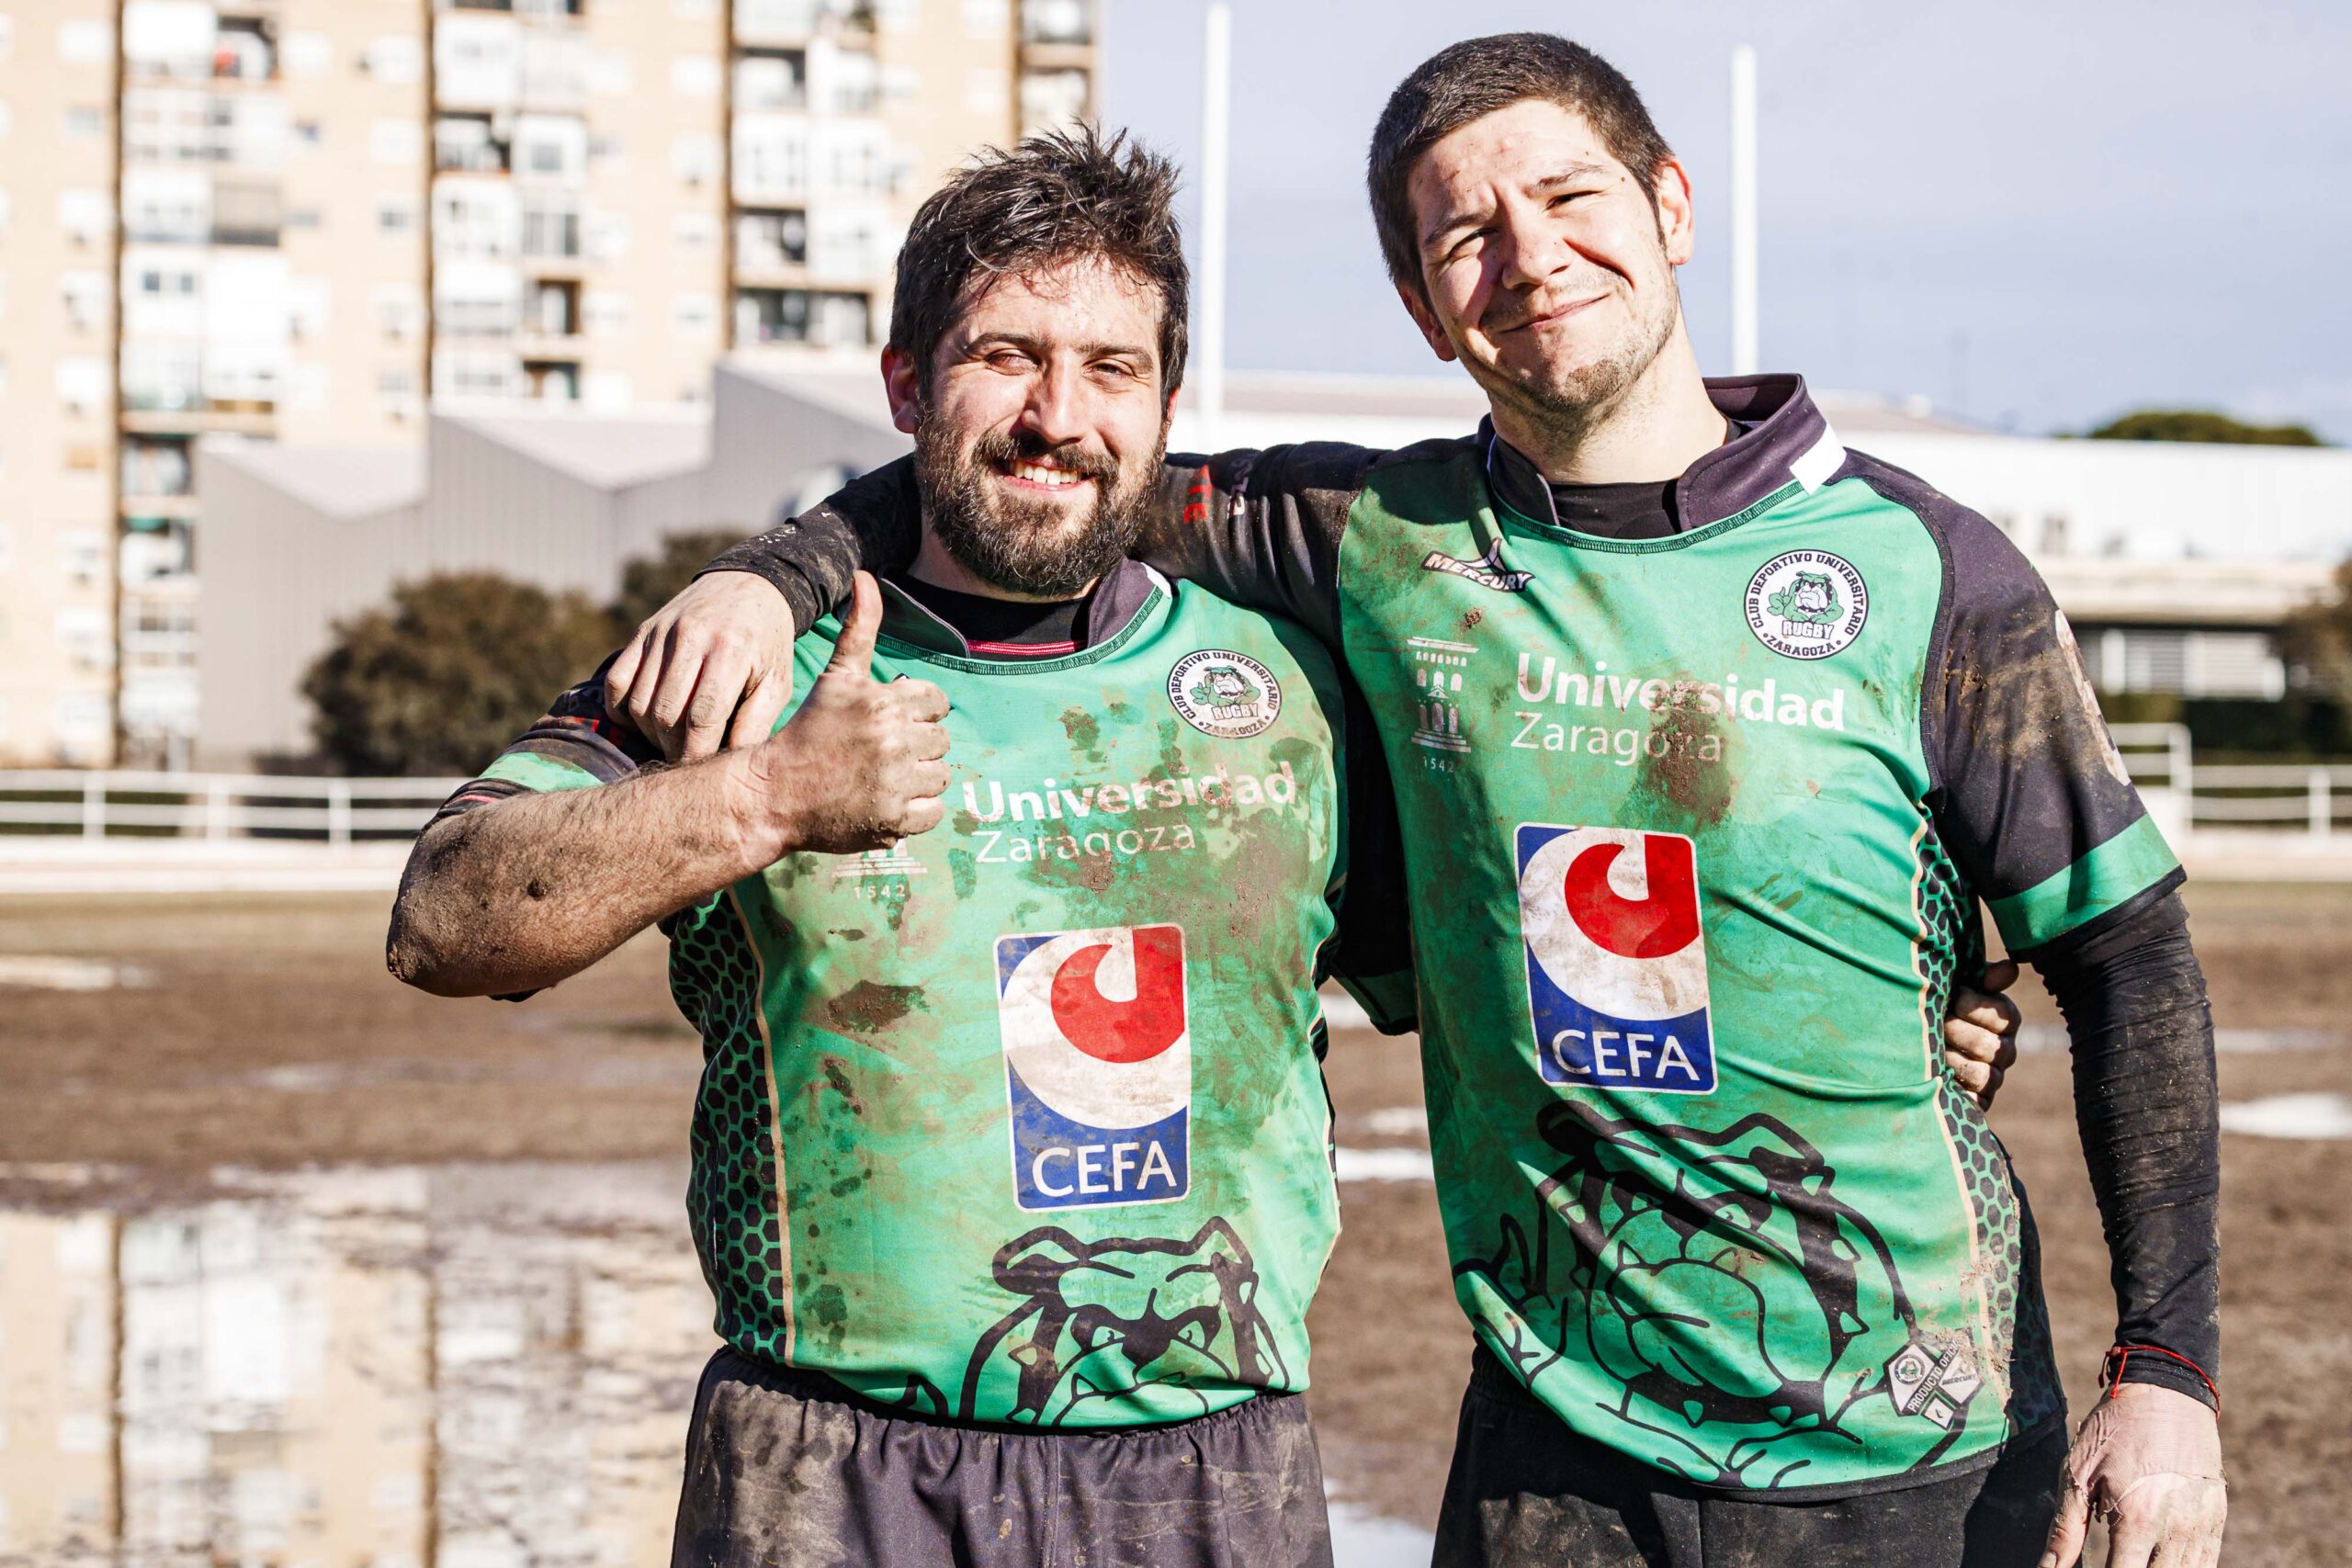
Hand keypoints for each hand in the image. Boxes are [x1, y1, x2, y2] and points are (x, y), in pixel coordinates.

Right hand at [607, 570, 801, 761]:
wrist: (748, 586)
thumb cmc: (768, 644)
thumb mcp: (778, 681)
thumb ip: (757, 723)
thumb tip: (732, 765)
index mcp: (731, 650)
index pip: (703, 717)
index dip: (697, 753)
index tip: (699, 772)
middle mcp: (691, 638)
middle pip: (666, 713)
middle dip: (673, 747)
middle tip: (685, 760)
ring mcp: (661, 633)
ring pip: (639, 702)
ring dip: (649, 733)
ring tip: (670, 742)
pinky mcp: (642, 632)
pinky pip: (617, 681)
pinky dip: (622, 711)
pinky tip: (643, 722)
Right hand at [740, 573, 949, 856]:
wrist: (774, 794)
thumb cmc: (807, 731)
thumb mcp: (836, 676)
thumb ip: (860, 627)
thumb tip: (866, 575)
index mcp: (885, 702)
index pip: (937, 703)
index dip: (917, 712)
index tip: (889, 723)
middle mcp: (894, 740)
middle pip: (941, 740)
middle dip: (916, 745)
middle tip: (880, 753)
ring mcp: (895, 783)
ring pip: (941, 775)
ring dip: (919, 777)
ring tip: (884, 776)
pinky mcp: (894, 821)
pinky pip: (935, 812)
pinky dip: (917, 810)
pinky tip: (888, 801)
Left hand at [1945, 958, 2021, 1108]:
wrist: (1907, 1044)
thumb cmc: (1935, 1006)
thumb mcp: (1955, 986)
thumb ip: (1981, 977)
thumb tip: (2010, 968)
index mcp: (2004, 1020)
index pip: (2004, 1016)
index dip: (1973, 1006)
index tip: (1953, 997)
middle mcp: (2005, 1050)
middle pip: (1989, 1045)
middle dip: (1955, 1031)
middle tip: (1937, 1024)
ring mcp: (1994, 1077)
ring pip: (1981, 1073)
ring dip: (1949, 1058)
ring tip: (1932, 1048)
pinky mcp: (1979, 1100)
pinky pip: (1973, 1097)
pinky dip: (1951, 1082)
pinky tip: (1935, 1071)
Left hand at [2041, 1382, 2224, 1567]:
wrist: (2167, 1393)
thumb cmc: (2115, 1431)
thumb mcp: (2079, 1473)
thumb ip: (2066, 1529)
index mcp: (2138, 1520)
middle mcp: (2176, 1530)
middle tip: (2114, 1559)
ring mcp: (2202, 1527)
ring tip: (2132, 1557)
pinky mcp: (2217, 1520)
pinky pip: (2206, 1564)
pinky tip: (2158, 1560)